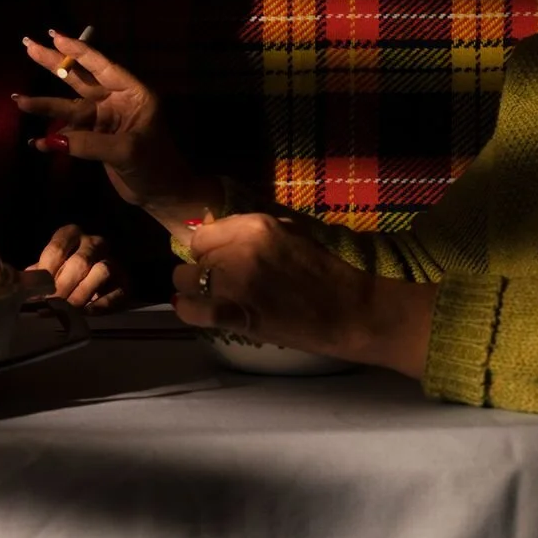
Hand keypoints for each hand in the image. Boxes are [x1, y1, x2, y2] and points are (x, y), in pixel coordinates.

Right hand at [16, 29, 218, 232]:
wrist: (162, 194)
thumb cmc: (155, 166)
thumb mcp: (126, 151)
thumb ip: (88, 143)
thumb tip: (50, 140)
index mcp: (132, 94)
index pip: (102, 67)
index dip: (77, 51)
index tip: (54, 37)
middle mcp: (116, 101)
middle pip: (80, 79)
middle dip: (54, 64)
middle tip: (28, 45)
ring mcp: (104, 120)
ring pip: (69, 107)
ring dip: (45, 105)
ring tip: (19, 101)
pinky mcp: (95, 138)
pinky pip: (69, 132)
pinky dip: (53, 138)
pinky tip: (36, 142)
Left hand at [28, 224, 125, 311]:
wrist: (96, 281)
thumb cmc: (64, 273)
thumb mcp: (49, 269)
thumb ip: (36, 275)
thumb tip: (21, 287)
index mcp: (72, 234)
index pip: (57, 248)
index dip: (46, 272)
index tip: (37, 291)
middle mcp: (94, 242)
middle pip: (80, 261)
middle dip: (63, 286)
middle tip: (51, 304)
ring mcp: (112, 260)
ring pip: (101, 271)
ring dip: (82, 293)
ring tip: (67, 310)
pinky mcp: (125, 282)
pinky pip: (116, 292)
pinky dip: (100, 304)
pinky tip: (86, 313)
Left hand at [173, 213, 433, 377]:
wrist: (352, 312)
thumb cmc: (325, 273)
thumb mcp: (289, 234)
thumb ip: (251, 231)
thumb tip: (215, 229)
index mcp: (255, 225)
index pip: (203, 235)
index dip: (209, 250)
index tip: (220, 261)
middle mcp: (239, 249)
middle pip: (193, 258)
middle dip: (203, 270)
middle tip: (223, 283)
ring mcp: (234, 281)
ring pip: (184, 280)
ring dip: (195, 289)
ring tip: (214, 298)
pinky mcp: (234, 312)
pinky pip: (190, 309)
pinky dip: (190, 311)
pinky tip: (201, 312)